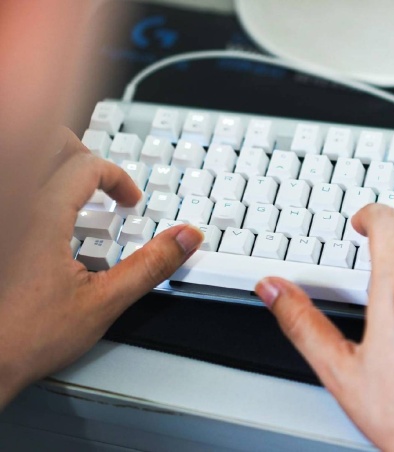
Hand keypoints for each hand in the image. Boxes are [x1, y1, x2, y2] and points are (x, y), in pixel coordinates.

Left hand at [0, 129, 203, 407]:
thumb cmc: (25, 337)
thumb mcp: (104, 302)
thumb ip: (151, 265)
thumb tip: (185, 238)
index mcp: (42, 215)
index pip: (86, 166)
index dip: (117, 178)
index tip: (129, 203)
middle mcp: (14, 206)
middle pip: (49, 145)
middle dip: (82, 155)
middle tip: (100, 182)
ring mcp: (4, 217)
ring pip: (28, 162)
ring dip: (57, 169)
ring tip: (75, 198)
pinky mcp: (0, 231)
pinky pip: (18, 189)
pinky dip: (38, 190)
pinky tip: (51, 229)